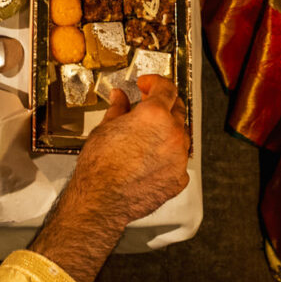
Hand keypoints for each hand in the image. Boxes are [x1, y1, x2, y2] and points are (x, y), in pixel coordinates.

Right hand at [29, 75, 190, 281]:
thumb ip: (118, 109)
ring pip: (180, 136)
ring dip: (167, 132)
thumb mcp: (105, 128)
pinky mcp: (179, 179)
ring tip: (146, 137)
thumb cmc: (100, 166)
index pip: (166, 88)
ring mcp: (179, 158)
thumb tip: (120, 98)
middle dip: (163, 105)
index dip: (155, 82)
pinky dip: (168, 157)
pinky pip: (178, 161)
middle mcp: (173, 134)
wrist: (102, 200)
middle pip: (177, 110)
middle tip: (146, 106)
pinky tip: (151, 160)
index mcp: (155, 115)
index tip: (146, 85)